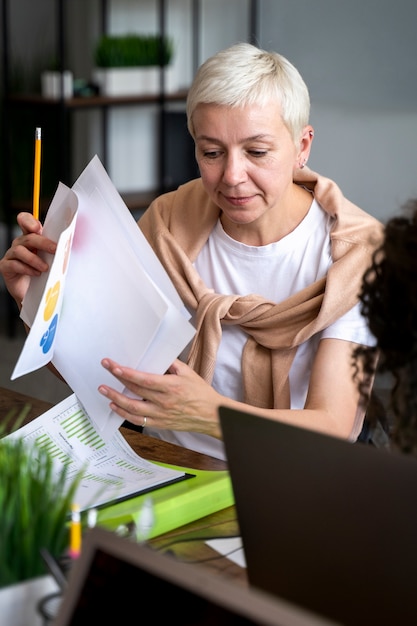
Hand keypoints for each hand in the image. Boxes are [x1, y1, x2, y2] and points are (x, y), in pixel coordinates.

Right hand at [0, 212, 56, 305]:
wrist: (35, 294)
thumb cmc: (44, 275)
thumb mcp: (52, 260)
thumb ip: (55, 250)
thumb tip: (68, 245)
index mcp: (31, 238)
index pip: (25, 221)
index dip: (28, 221)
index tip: (38, 227)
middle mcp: (19, 244)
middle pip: (28, 237)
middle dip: (43, 242)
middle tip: (55, 250)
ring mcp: (11, 255)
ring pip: (19, 250)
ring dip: (35, 259)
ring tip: (45, 268)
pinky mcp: (5, 267)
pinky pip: (14, 264)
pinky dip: (27, 269)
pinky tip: (36, 274)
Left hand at [98, 358, 222, 437]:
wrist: (211, 415)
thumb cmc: (201, 393)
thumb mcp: (188, 373)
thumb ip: (171, 364)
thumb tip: (156, 356)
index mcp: (171, 387)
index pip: (144, 380)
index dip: (127, 373)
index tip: (114, 366)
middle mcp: (163, 402)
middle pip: (134, 391)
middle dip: (116, 379)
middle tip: (106, 369)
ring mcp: (160, 415)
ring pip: (132, 408)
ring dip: (115, 398)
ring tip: (103, 389)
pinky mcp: (159, 424)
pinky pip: (137, 420)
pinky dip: (123, 414)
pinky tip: (115, 406)